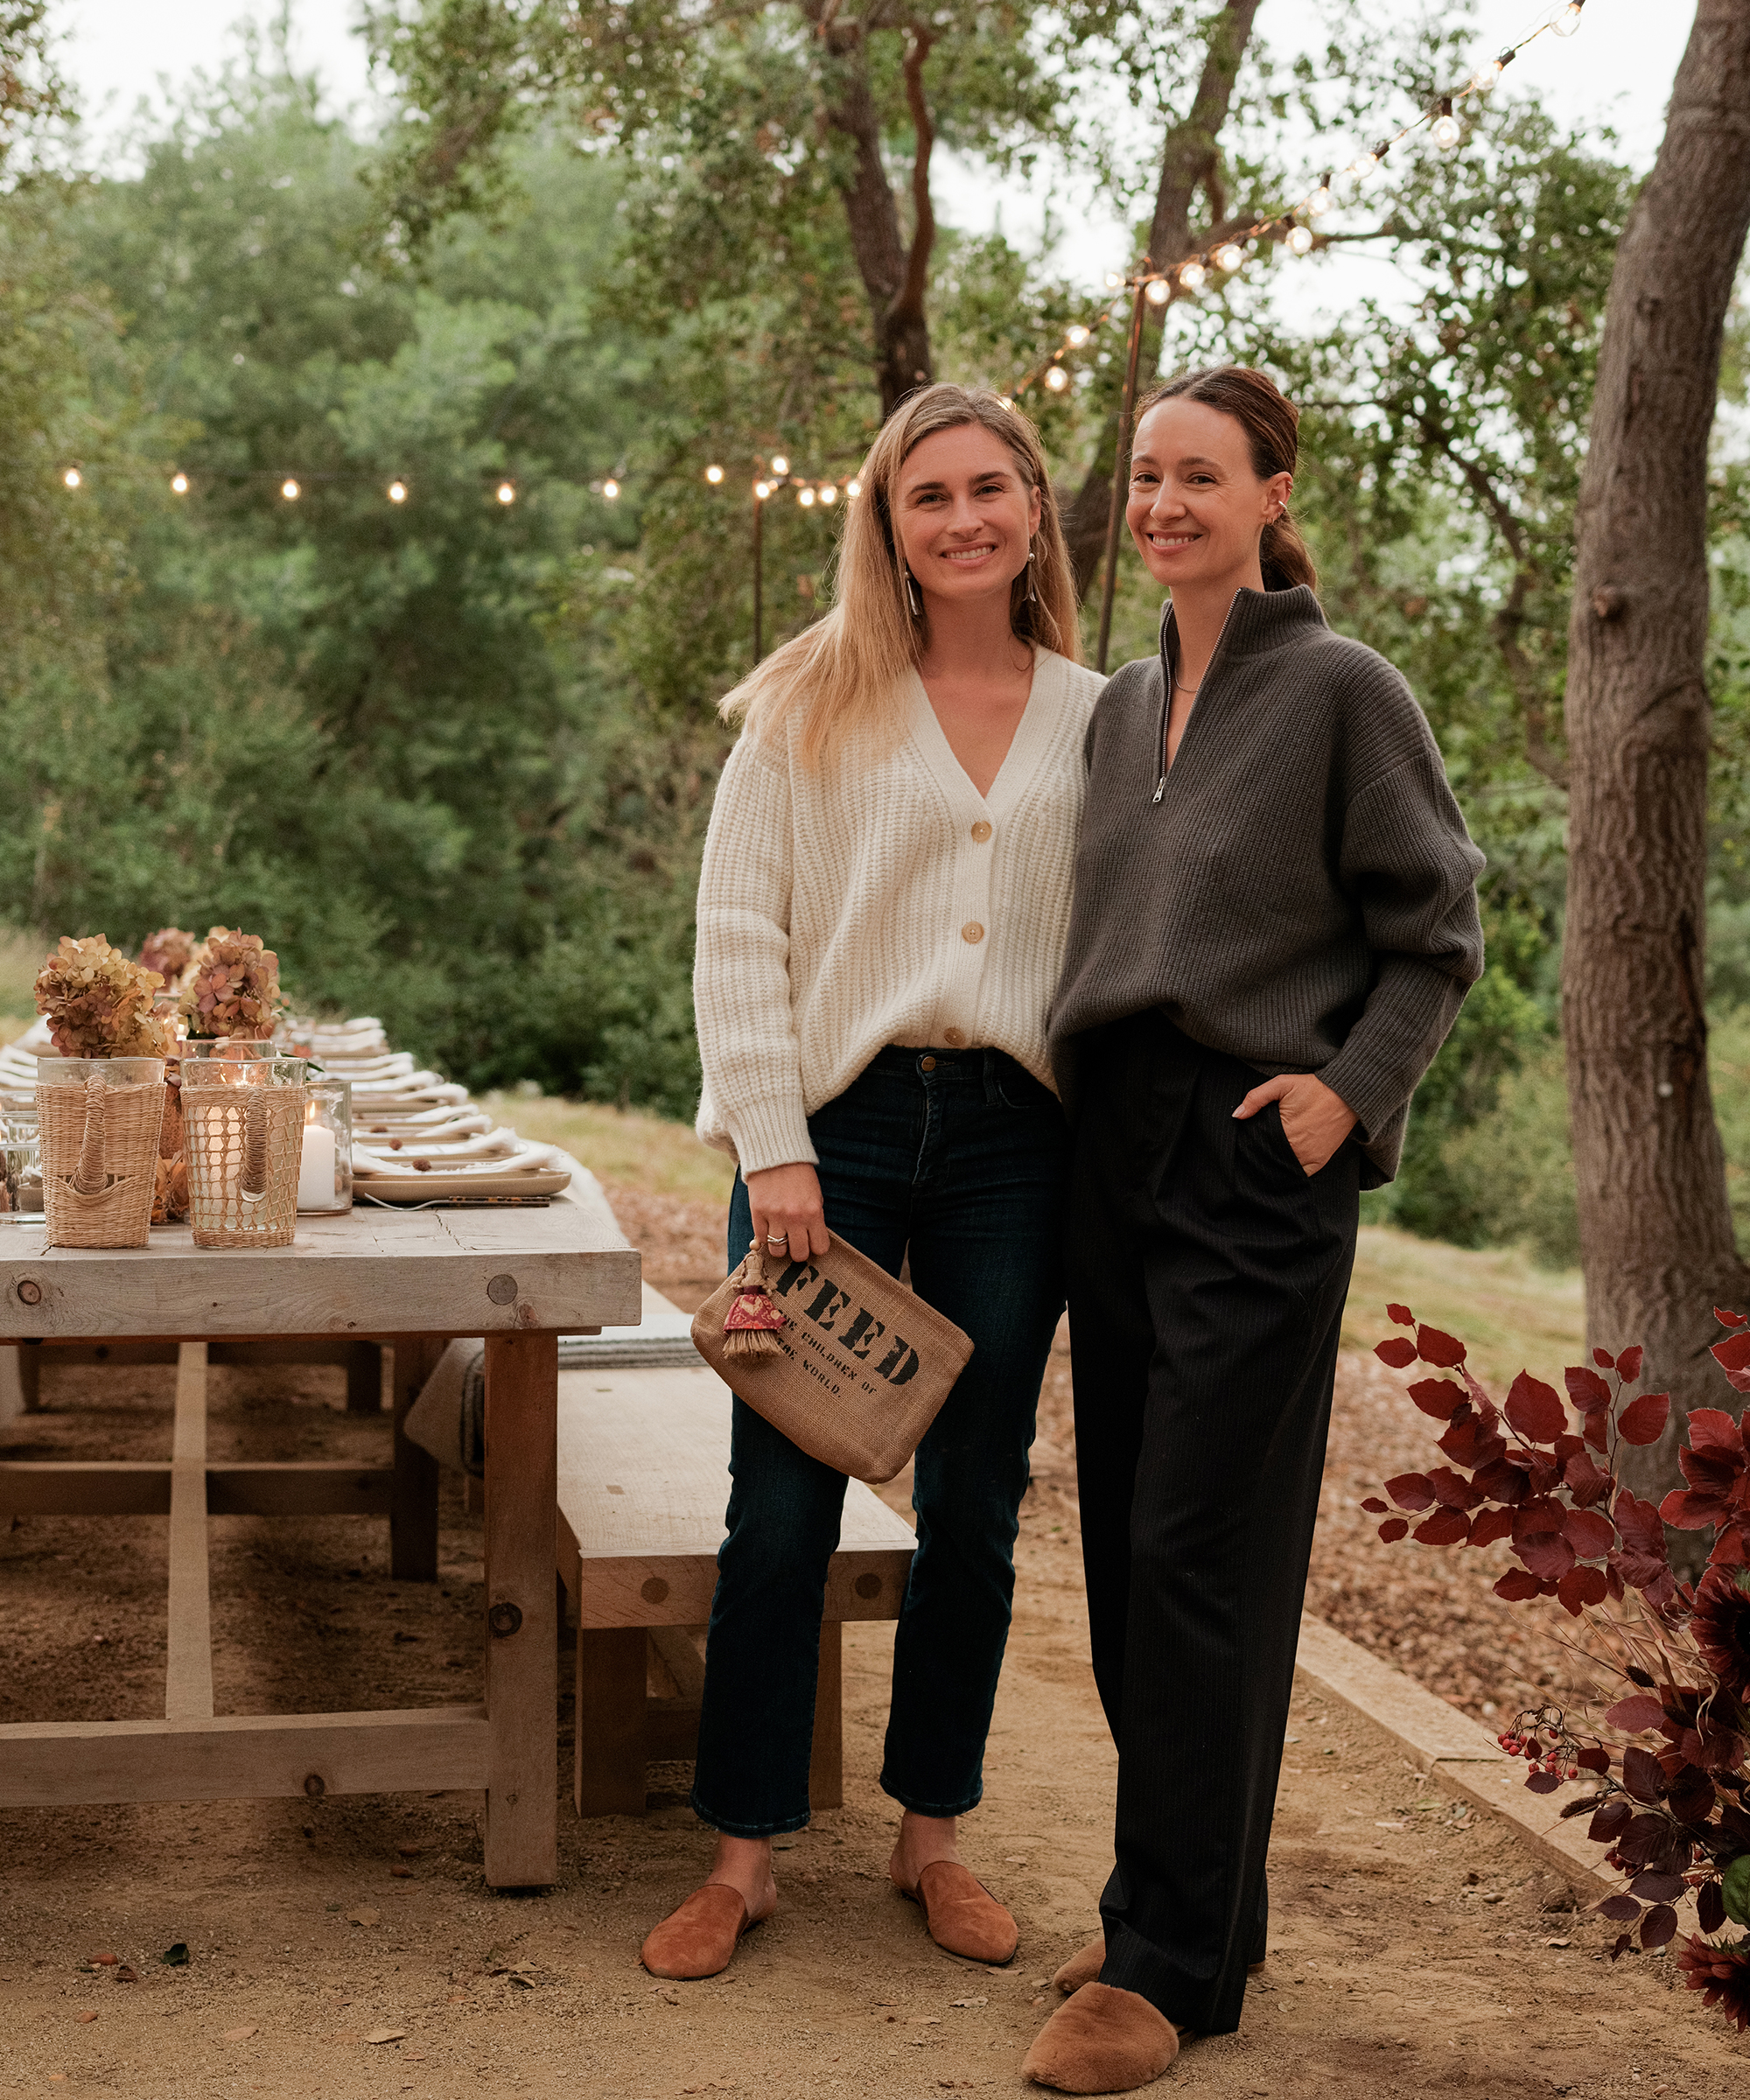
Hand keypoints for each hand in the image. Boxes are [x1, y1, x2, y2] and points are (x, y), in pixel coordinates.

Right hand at [745, 1162, 829, 1265]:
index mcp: (813, 1212)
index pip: (820, 1247)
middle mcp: (795, 1218)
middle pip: (799, 1254)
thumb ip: (814, 1218)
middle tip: (796, 1241)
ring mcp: (774, 1216)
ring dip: (780, 1246)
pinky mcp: (757, 1213)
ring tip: (781, 1235)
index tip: (812, 1241)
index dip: (816, 1246)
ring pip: (778, 1252)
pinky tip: (769, 1227)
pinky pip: (761, 1239)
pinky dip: (765, 1236)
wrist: (776, 1154)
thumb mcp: (815, 1195)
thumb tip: (812, 1241)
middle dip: (799, 1250)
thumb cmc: (799, 1174)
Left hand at [1233, 1072, 1356, 1176]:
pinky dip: (1290, 1168)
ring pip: (1282, 1167)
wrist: (1347, 1095)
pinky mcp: (1318, 1162)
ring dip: (1275, 1161)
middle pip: (1268, 1158)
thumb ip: (1257, 1098)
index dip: (1250, 1143)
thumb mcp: (1283, 1084)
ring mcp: (1308, 1158)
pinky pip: (1298, 1172)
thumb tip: (1237, 1114)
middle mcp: (1296, 1149)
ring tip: (1270, 1151)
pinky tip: (1284, 1158)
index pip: (1257, 1146)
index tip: (1248, 1138)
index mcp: (1284, 1132)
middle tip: (1258, 1145)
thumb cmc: (1314, 1088)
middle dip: (1261, 1153)